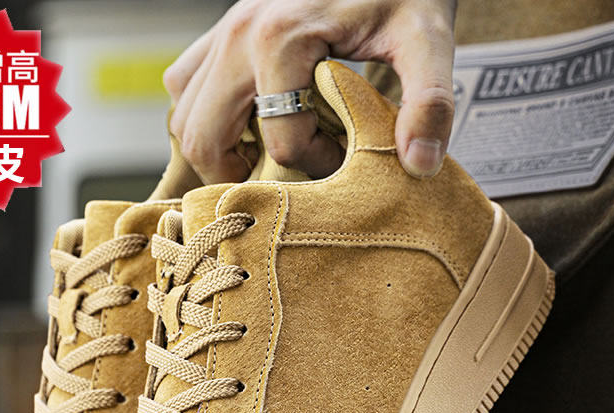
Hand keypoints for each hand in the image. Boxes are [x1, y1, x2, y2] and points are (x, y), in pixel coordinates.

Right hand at [165, 0, 456, 182]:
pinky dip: (205, 117)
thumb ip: (428, 100)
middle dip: (242, 174)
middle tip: (285, 177)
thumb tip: (418, 163)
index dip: (319, 164)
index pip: (282, 145)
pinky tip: (245, 122)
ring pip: (184, 117)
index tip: (345, 153)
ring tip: (263, 153)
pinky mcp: (218, 34)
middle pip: (205, 140)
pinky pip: (186, 87)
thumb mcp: (426, 36)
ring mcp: (221, 34)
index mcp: (279, 41)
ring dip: (217, 148)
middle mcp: (237, 38)